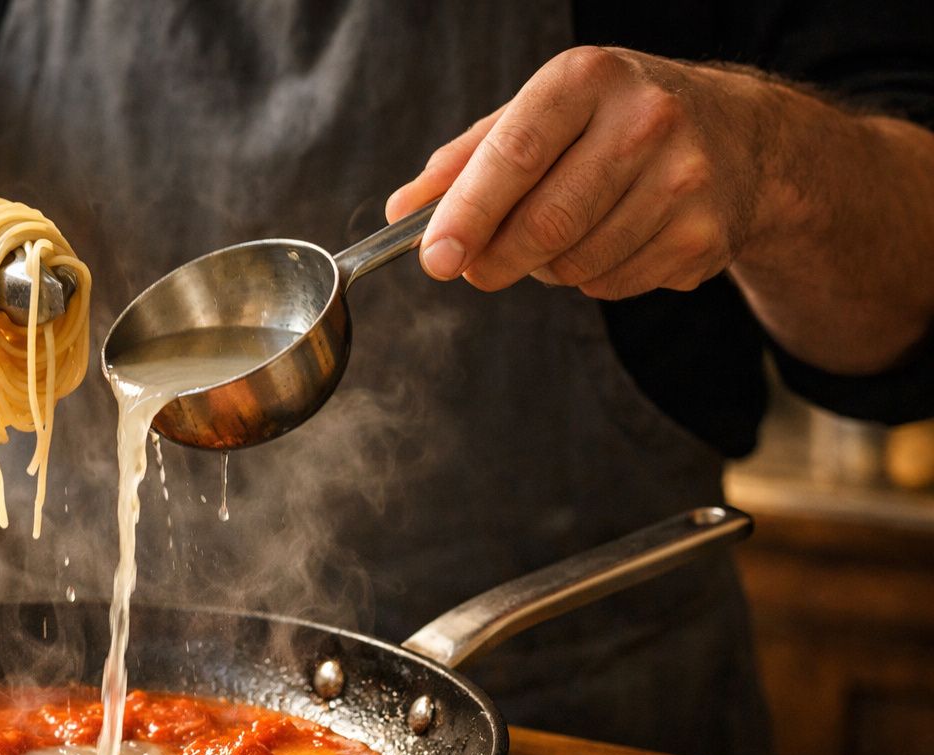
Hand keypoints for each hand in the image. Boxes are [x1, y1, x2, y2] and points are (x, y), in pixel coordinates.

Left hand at [386, 47, 770, 299]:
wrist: (741, 137)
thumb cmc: (612, 122)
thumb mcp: (541, 114)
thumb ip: (465, 161)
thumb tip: (403, 212)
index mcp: (588, 78)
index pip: (516, 153)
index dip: (468, 213)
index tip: (435, 257)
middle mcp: (645, 120)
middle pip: (545, 223)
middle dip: (495, 259)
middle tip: (474, 268)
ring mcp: (683, 180)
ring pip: (574, 264)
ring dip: (546, 268)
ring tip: (563, 233)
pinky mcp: (703, 237)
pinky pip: (610, 286)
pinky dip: (590, 278)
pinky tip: (610, 240)